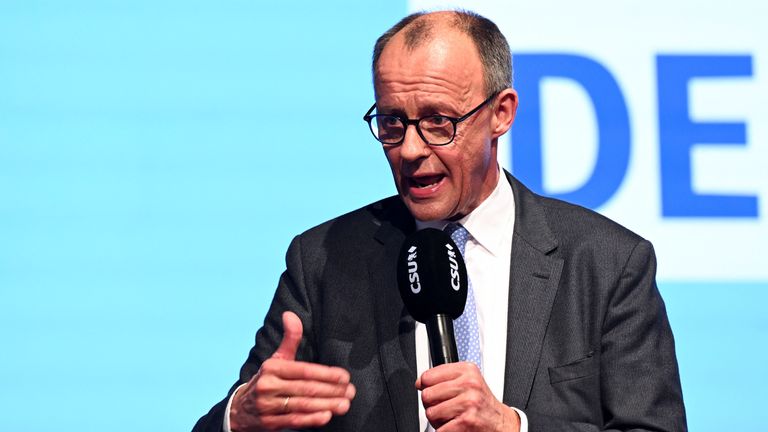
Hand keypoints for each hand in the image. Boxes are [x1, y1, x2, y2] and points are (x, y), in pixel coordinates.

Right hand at [230, 311, 355, 431]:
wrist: (239, 410)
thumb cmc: (266, 380)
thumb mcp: (276, 359)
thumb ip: (289, 339)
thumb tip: (290, 314)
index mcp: (272, 368)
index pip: (304, 370)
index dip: (326, 374)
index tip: (344, 376)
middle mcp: (268, 385)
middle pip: (306, 388)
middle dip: (331, 390)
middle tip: (350, 391)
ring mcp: (268, 406)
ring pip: (302, 405)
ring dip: (326, 405)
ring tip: (344, 404)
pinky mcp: (269, 423)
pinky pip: (293, 420)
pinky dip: (311, 419)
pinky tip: (326, 416)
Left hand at [416, 362, 519, 431]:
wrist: (501, 423)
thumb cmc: (481, 404)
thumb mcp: (468, 381)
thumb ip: (445, 378)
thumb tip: (420, 383)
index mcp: (467, 371)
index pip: (428, 376)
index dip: (427, 387)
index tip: (434, 393)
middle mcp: (469, 384)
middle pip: (427, 395)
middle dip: (432, 406)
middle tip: (445, 408)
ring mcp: (468, 402)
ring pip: (431, 413)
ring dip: (438, 421)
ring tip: (451, 418)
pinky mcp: (467, 421)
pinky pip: (440, 429)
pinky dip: (444, 431)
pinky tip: (455, 426)